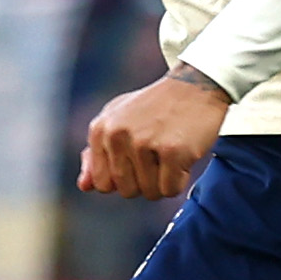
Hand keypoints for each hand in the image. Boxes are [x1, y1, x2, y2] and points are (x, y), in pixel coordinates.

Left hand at [80, 68, 231, 199]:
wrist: (196, 86)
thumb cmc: (155, 106)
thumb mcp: (118, 121)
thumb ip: (96, 154)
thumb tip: (84, 186)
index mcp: (100, 130)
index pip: (103, 183)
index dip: (124, 179)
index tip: (137, 162)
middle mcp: (118, 136)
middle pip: (127, 191)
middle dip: (145, 182)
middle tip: (158, 157)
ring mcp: (145, 143)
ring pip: (150, 193)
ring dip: (164, 182)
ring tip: (170, 154)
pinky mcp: (173, 151)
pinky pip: (170, 189)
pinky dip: (180, 180)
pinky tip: (183, 157)